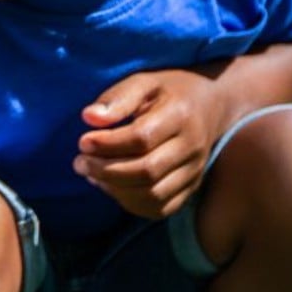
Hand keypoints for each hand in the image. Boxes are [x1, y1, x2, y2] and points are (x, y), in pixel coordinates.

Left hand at [74, 68, 235, 218]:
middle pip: (147, 171)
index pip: (142, 138)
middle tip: (80, 162)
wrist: (211, 106)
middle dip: (106, 170)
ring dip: (115, 189)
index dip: (108, 144)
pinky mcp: (191, 188)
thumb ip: (118, 98)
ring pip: (153, 195)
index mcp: (181, 115)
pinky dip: (131, 203)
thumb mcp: (145, 82)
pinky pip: (160, 208)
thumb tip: (89, 117)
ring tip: (91, 174)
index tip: (83, 142)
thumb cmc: (170, 92)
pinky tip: (111, 186)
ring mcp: (195, 171)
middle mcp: (192, 147)